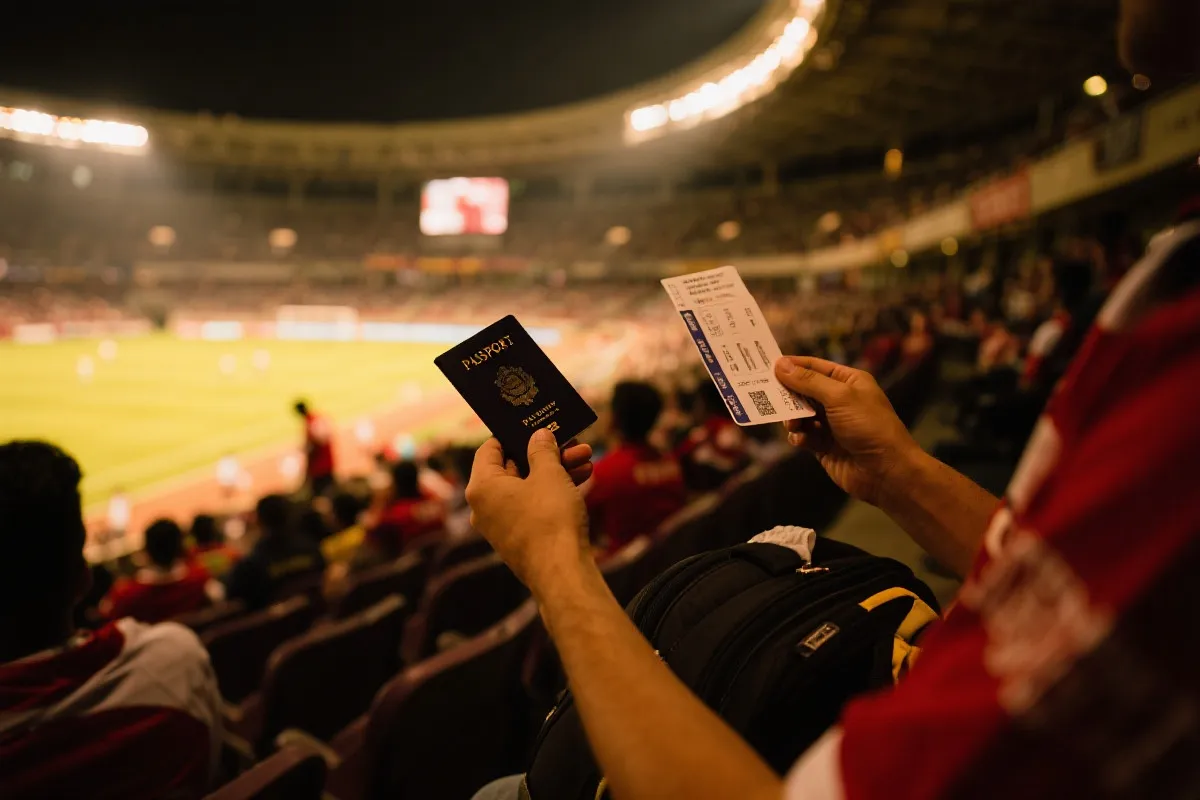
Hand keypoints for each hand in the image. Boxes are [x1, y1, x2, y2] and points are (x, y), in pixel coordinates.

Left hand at [465, 429, 593, 593]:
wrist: (562, 572)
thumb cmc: (549, 519)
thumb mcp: (549, 474)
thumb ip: (542, 450)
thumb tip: (539, 436)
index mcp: (482, 487)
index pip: (490, 449)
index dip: (513, 434)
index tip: (535, 425)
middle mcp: (485, 507)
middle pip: (513, 468)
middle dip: (545, 453)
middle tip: (570, 441)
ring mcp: (502, 525)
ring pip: (528, 488)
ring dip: (556, 471)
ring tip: (586, 458)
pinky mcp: (521, 539)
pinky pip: (534, 507)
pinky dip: (554, 492)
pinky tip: (582, 479)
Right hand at [774, 356, 919, 506]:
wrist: (886, 471)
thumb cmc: (869, 426)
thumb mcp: (839, 397)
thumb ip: (808, 381)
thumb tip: (780, 365)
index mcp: (848, 382)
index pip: (815, 367)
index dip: (793, 365)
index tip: (768, 365)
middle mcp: (839, 401)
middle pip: (804, 391)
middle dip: (788, 394)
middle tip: (767, 395)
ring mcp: (831, 424)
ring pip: (800, 415)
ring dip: (792, 418)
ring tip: (791, 424)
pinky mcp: (824, 446)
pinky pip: (804, 436)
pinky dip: (799, 436)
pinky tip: (800, 440)